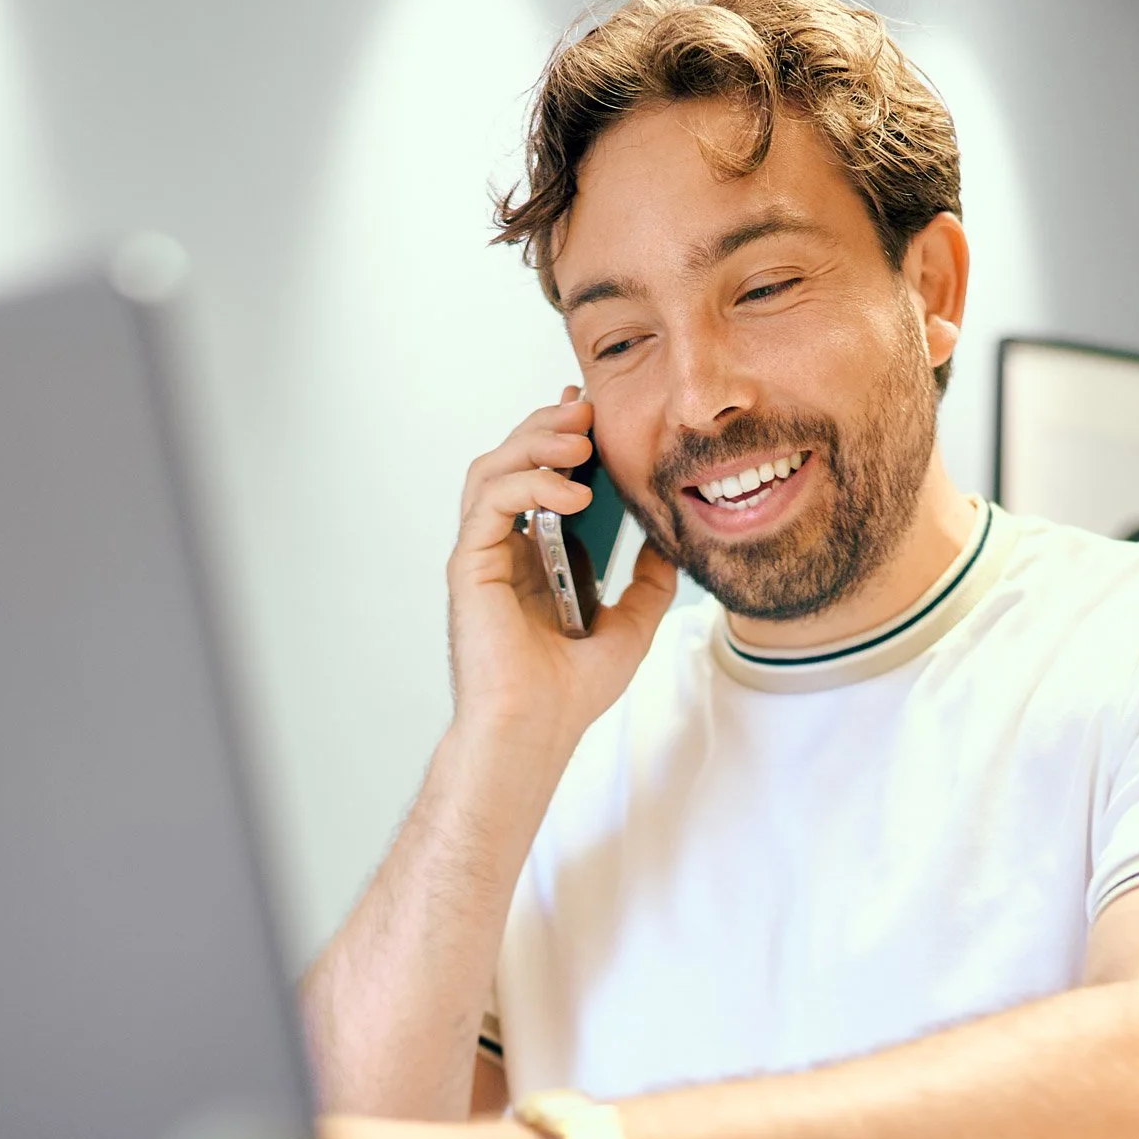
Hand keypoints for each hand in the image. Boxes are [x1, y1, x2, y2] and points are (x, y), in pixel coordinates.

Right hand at [447, 389, 677, 759]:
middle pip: (511, 460)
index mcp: (534, 557)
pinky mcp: (470, 565)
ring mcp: (483, 555)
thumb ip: (647, 581)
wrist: (538, 729)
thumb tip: (668, 541)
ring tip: (579, 439)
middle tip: (586, 409)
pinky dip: (530, 484)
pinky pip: (491, 501)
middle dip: (547, 425)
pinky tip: (572, 491)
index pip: (538, 476)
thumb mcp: (631, 625)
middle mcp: (504, 549)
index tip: (594, 412)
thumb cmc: (570, 691)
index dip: (560, 436)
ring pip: (491, 468)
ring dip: (534, 442)